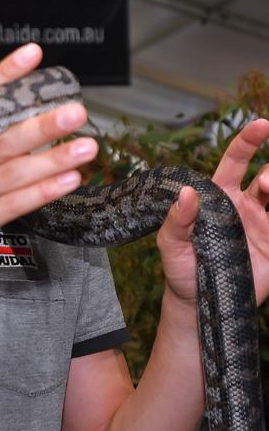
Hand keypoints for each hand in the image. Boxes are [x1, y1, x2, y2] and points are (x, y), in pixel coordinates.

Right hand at [0, 43, 97, 299]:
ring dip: (53, 158)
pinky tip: (68, 182)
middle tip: (76, 109)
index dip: (4, 77)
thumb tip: (3, 137)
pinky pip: (12, 204)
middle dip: (42, 122)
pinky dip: (42, 191)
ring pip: (12, 170)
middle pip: (2, 137)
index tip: (31, 55)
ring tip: (86, 146)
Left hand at [157, 119, 268, 304]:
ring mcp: (263, 226)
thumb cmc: (181, 271)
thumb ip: (176, 221)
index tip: (261, 125)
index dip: (248, 141)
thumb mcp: (171, 246)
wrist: (199, 305)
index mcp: (219, 198)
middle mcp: (245, 207)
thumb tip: (186, 193)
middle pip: (267, 177)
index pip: (236, 161)